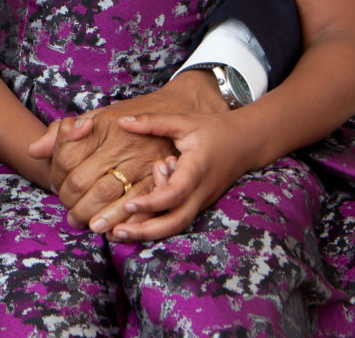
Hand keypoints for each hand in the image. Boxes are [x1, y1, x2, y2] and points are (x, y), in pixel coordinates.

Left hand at [25, 71, 226, 230]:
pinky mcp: (196, 206)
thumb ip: (152, 121)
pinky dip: (154, 229)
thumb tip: (122, 120)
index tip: (126, 205)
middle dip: (143, 228)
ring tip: (113, 235)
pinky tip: (129, 230)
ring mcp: (200, 201)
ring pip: (175, 226)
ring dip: (146, 233)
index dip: (151, 202)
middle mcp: (199, 191)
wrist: (245, 143)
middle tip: (110, 231)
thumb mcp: (182, 121)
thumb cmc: (210, 129)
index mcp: (196, 168)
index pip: (175, 192)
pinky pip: (176, 222)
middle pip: (174, 220)